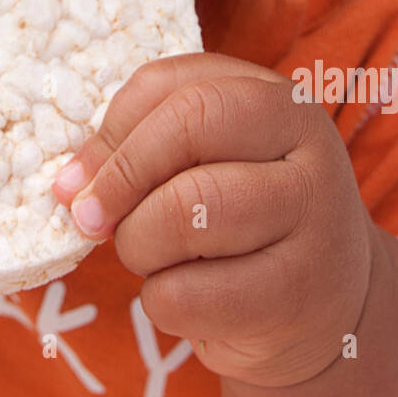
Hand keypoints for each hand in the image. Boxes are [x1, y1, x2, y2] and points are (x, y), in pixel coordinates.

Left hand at [53, 52, 377, 387]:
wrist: (327, 312)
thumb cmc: (243, 224)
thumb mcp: (205, 167)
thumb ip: (140, 151)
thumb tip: (70, 185)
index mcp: (279, 100)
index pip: (176, 84)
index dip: (113, 129)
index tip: (79, 177)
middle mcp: (309, 148)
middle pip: (188, 128)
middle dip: (120, 178)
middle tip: (89, 219)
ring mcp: (314, 222)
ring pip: (185, 211)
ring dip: (138, 243)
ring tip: (151, 258)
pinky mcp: (297, 297)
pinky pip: (187, 293)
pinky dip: (161, 301)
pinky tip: (188, 300)